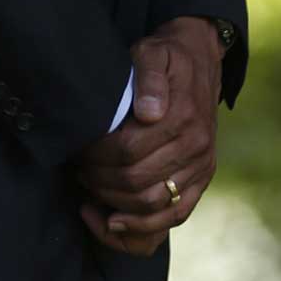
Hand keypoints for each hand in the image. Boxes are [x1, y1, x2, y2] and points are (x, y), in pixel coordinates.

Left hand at [72, 18, 222, 249]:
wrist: (201, 61)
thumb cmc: (166, 57)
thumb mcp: (153, 52)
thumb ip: (148, 77)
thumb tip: (148, 112)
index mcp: (183, 117)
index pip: (128, 150)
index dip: (96, 154)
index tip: (78, 148)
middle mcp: (196, 147)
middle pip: (137, 181)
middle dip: (99, 179)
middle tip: (77, 167)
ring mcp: (201, 167)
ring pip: (153, 206)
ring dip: (114, 203)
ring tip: (89, 188)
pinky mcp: (202, 180)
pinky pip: (175, 216)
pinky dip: (142, 227)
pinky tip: (112, 221)